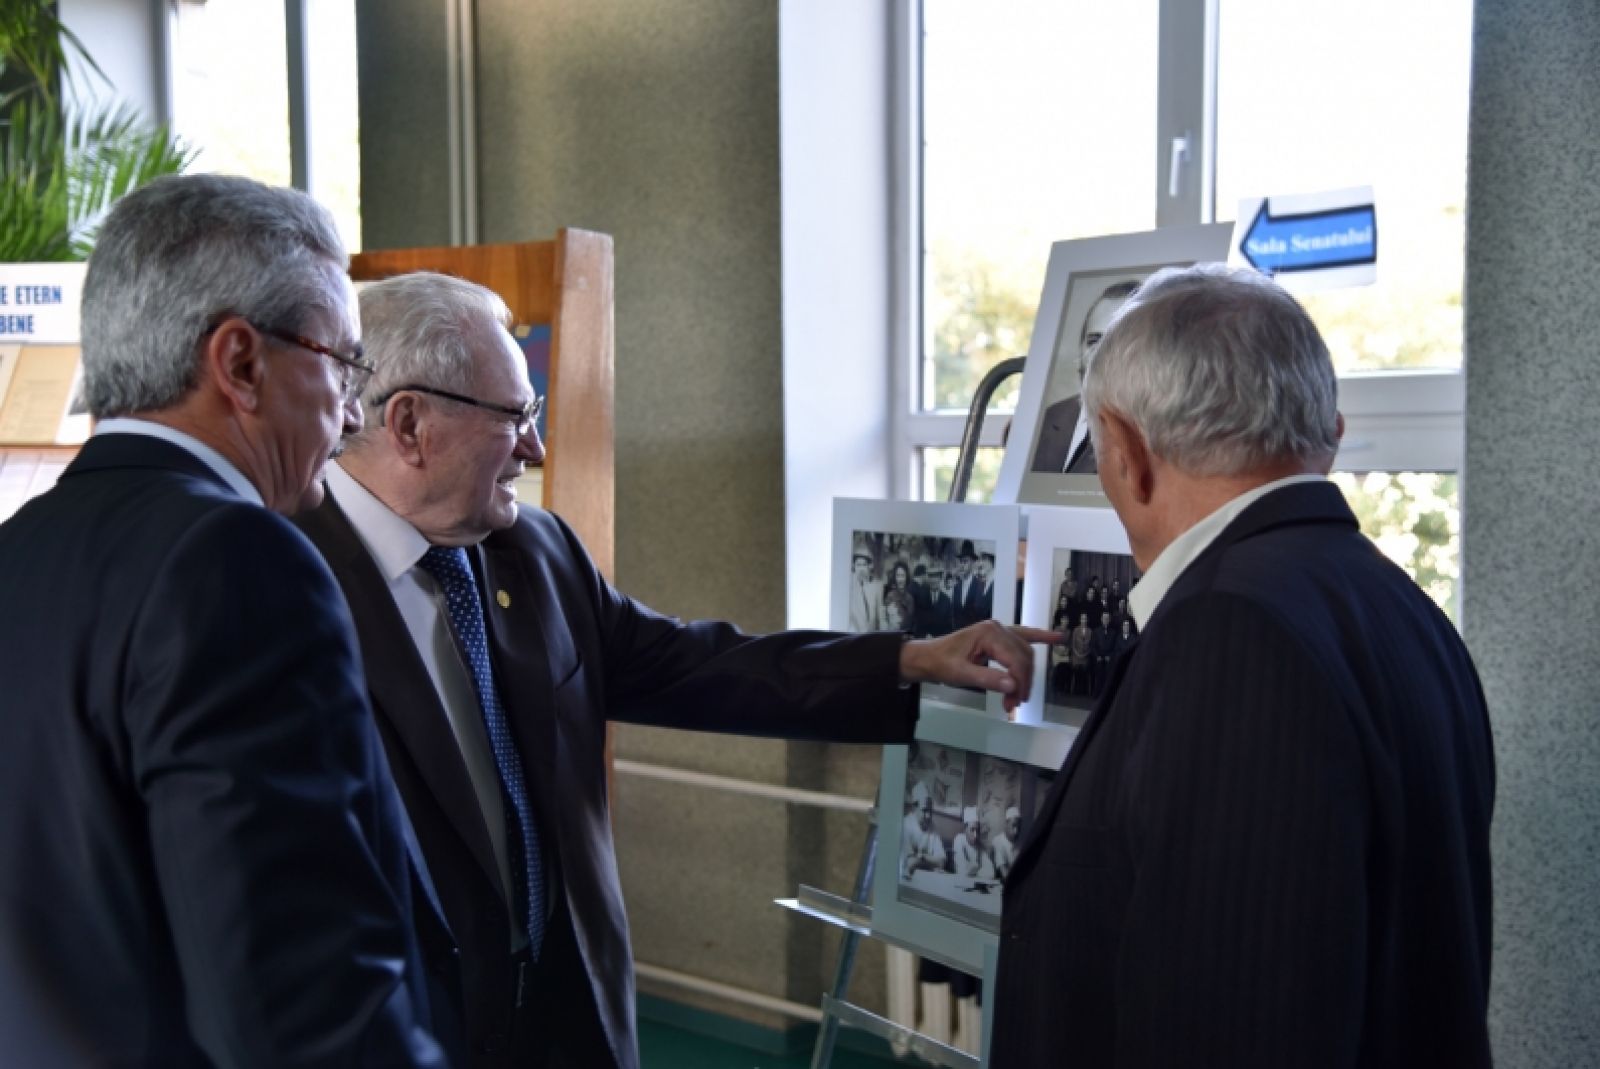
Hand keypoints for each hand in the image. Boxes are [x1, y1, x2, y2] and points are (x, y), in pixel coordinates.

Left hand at [899, 621, 1061, 712]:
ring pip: (1025, 653)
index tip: (1015, 703)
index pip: (1015, 660)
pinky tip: (1057, 638)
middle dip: (1021, 682)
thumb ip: (987, 679)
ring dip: (1024, 675)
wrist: (928, 657)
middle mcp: (998, 628)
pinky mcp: (999, 635)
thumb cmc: (942, 664)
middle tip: (1013, 704)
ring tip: (1017, 697)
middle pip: (1023, 657)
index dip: (1019, 683)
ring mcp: (1000, 630)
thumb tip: (1013, 685)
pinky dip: (1040, 637)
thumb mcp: (961, 675)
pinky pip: (1024, 635)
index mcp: (989, 634)